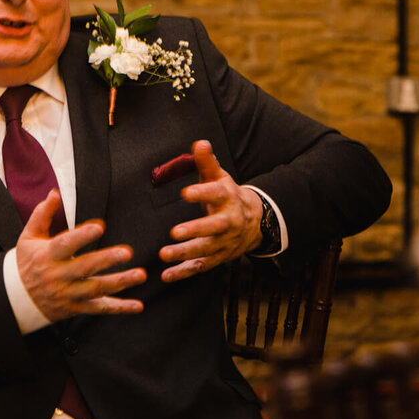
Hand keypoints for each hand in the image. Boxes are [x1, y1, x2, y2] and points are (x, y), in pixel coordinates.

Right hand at [16, 189, 145, 321]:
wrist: (15, 299)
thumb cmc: (26, 263)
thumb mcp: (28, 237)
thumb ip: (42, 214)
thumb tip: (54, 192)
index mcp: (48, 255)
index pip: (65, 244)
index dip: (82, 236)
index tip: (99, 226)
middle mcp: (58, 275)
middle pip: (85, 267)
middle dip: (106, 260)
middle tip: (127, 252)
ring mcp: (68, 293)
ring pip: (96, 289)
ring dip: (120, 282)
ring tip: (140, 275)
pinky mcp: (76, 308)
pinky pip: (99, 308)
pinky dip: (119, 308)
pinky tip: (137, 305)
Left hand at [159, 140, 263, 281]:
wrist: (254, 222)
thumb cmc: (227, 195)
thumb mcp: (219, 177)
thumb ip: (207, 162)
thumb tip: (200, 142)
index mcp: (227, 198)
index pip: (216, 194)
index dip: (202, 193)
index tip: (186, 193)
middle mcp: (228, 222)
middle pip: (214, 228)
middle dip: (195, 231)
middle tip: (175, 232)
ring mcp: (224, 242)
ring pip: (206, 250)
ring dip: (185, 253)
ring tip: (164, 254)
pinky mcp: (217, 258)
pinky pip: (200, 267)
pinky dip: (183, 273)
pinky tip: (166, 275)